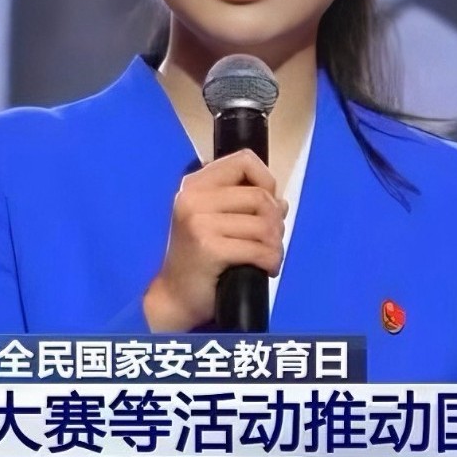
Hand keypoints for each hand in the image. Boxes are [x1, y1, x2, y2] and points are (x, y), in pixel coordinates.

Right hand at [142, 148, 286, 332]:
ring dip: (275, 245)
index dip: (266, 180)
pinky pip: (259, 249)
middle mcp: (193, 197)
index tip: (265, 206)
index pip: (244, 160)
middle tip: (269, 241)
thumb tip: (281, 203)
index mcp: (195, 184)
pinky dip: (271, 261)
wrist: (175, 297)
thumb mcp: (216, 220)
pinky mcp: (208, 248)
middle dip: (275, 221)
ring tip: (268, 256)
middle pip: (260, 195)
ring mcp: (198, 222)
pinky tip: (265, 269)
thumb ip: (245, 203)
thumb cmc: (200, 259)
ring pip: (263, 224)